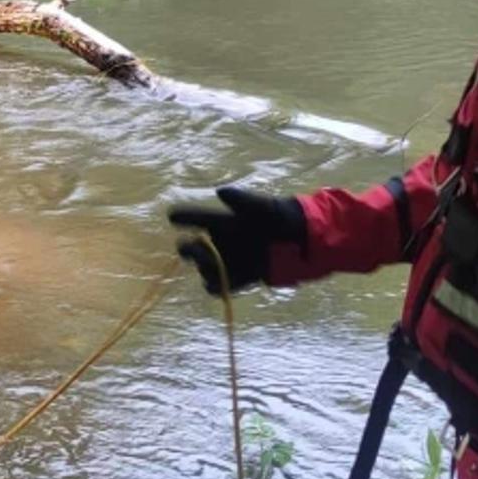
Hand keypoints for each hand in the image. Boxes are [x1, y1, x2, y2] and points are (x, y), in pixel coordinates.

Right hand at [167, 186, 305, 294]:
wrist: (306, 241)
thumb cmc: (283, 218)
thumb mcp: (264, 207)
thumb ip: (243, 200)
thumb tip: (221, 192)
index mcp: (226, 222)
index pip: (200, 218)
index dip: (185, 216)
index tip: (171, 215)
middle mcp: (224, 243)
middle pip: (195, 248)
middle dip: (189, 249)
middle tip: (189, 248)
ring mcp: (231, 262)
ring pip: (206, 269)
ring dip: (205, 268)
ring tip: (211, 265)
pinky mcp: (241, 279)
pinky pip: (222, 286)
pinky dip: (218, 286)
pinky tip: (220, 284)